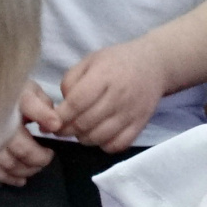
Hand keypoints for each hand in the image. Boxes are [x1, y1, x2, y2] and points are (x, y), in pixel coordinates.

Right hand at [0, 80, 59, 186]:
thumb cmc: (13, 97)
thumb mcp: (30, 91)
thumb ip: (43, 104)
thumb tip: (53, 124)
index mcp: (12, 100)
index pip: (29, 105)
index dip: (44, 116)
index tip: (55, 126)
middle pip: (22, 148)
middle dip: (39, 157)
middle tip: (48, 156)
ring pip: (10, 163)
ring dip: (27, 169)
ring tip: (37, 166)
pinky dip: (11, 178)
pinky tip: (22, 179)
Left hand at [56, 39, 170, 154]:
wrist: (155, 64)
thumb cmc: (117, 62)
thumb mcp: (90, 61)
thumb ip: (71, 80)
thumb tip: (61, 107)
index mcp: (104, 75)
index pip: (77, 102)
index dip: (60, 116)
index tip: (51, 121)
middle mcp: (119, 95)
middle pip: (85, 123)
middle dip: (67, 130)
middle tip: (61, 128)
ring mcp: (131, 112)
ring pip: (98, 137)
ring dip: (83, 139)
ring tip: (80, 130)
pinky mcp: (140, 124)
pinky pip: (117, 145)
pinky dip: (103, 145)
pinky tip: (99, 136)